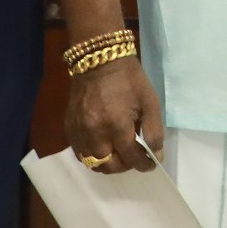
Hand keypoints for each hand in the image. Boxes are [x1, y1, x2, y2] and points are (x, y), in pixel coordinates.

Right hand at [68, 53, 162, 173]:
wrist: (99, 60)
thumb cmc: (129, 79)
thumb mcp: (150, 101)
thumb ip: (154, 131)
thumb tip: (156, 154)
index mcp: (117, 125)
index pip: (131, 157)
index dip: (143, 164)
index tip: (151, 164)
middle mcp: (95, 133)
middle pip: (109, 165)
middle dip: (125, 166)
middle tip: (135, 159)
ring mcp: (79, 131)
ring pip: (92, 163)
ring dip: (108, 164)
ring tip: (120, 156)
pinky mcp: (70, 127)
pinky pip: (80, 153)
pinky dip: (93, 156)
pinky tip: (104, 148)